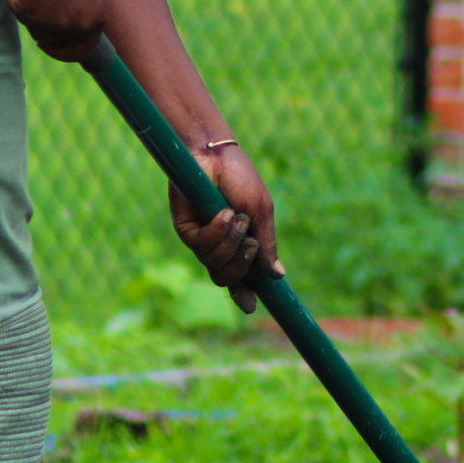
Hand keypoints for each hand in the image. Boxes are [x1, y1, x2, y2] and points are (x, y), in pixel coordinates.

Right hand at [1, 0, 107, 61]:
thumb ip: (81, 10)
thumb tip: (62, 22)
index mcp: (95, 21)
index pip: (80, 51)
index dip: (62, 51)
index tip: (48, 44)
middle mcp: (74, 27)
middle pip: (48, 38)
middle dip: (38, 26)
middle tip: (29, 9)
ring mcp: (51, 22)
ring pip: (28, 21)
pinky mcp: (27, 11)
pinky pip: (12, 1)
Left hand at [171, 145, 281, 311]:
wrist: (216, 155)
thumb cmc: (240, 178)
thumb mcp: (261, 212)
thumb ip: (266, 243)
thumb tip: (277, 276)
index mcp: (240, 245)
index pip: (241, 279)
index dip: (244, 295)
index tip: (251, 307)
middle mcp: (219, 247)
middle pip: (227, 278)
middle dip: (241, 264)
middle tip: (249, 241)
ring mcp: (201, 240)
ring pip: (214, 265)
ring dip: (230, 243)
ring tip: (235, 215)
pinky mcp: (186, 229)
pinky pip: (200, 246)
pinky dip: (215, 232)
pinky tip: (222, 214)